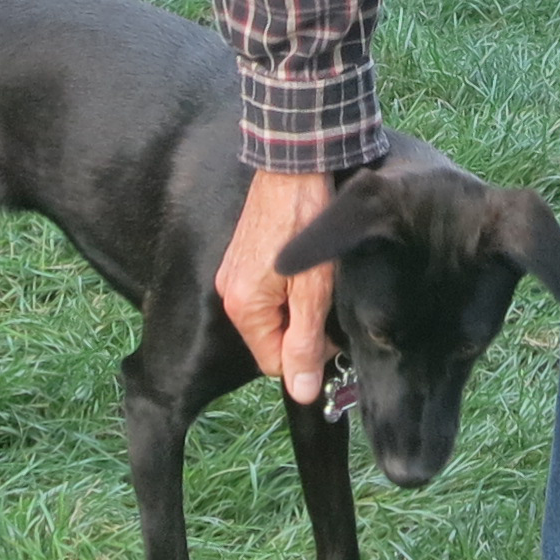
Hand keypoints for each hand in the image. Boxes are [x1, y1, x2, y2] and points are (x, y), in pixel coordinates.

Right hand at [218, 168, 341, 404]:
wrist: (293, 166)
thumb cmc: (305, 225)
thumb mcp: (314, 292)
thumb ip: (305, 344)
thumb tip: (303, 393)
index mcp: (242, 308)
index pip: (274, 364)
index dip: (308, 355)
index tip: (331, 328)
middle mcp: (229, 293)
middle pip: (270, 339)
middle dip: (301, 331)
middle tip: (327, 301)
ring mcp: (233, 273)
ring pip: (270, 315)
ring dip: (296, 308)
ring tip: (318, 281)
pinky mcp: (243, 255)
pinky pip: (265, 292)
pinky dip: (288, 289)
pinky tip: (306, 268)